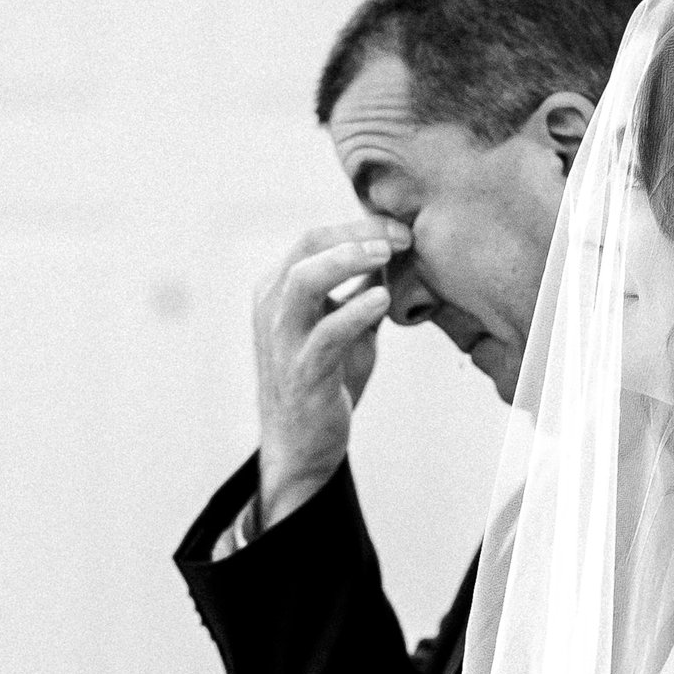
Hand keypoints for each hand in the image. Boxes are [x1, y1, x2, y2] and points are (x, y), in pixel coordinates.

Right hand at [251, 219, 409, 527]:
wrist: (303, 447)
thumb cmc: (327, 383)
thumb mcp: (348, 327)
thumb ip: (364, 290)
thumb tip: (395, 252)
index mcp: (279, 289)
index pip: (315, 238)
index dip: (359, 226)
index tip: (401, 230)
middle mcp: (272, 307)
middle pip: (308, 246)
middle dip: (358, 233)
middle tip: (401, 236)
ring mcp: (282, 339)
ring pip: (304, 280)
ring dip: (349, 260)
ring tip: (388, 255)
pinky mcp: (301, 373)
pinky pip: (326, 333)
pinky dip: (355, 311)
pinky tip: (383, 302)